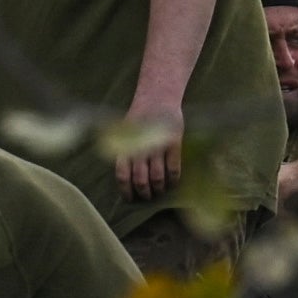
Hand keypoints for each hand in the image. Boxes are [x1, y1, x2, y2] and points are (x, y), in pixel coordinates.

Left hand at [117, 69, 189, 200]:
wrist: (157, 98)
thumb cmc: (139, 118)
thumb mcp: (125, 134)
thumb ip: (124, 153)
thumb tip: (125, 179)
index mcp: (125, 146)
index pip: (123, 176)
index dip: (126, 191)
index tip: (130, 199)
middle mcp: (140, 148)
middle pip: (140, 181)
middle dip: (144, 193)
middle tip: (147, 197)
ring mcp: (157, 146)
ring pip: (157, 178)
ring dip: (158, 189)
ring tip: (159, 191)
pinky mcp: (174, 144)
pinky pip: (173, 169)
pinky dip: (173, 180)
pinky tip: (172, 183)